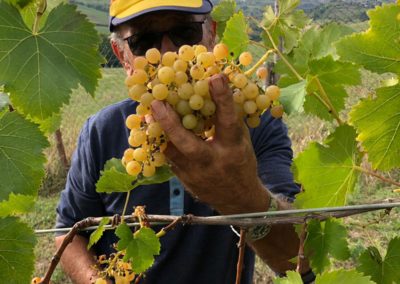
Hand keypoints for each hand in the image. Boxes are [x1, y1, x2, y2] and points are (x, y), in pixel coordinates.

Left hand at [151, 74, 268, 213]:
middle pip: (188, 143)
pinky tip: (154, 129)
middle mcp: (213, 162)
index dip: (222, 99)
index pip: (228, 121)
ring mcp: (196, 174)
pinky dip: (161, 143)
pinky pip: (168, 159)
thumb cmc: (241, 162)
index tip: (214, 77)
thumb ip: (230, 119)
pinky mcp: (184, 180)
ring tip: (150, 112)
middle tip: (157, 103)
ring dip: (159, 131)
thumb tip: (217, 90)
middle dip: (170, 123)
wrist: (238, 200)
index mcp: (234, 149)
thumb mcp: (242, 141)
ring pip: (171, 152)